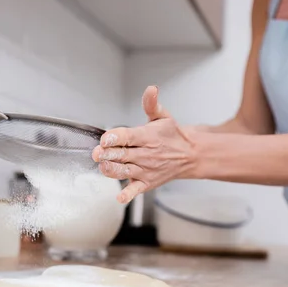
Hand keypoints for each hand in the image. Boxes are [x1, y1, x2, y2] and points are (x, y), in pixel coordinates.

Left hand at [92, 86, 197, 203]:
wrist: (190, 155)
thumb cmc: (172, 136)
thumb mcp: (163, 116)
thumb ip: (151, 104)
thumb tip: (151, 89)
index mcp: (147, 136)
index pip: (128, 136)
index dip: (114, 137)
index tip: (105, 139)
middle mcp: (146, 154)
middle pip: (122, 154)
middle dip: (107, 154)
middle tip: (97, 153)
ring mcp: (145, 170)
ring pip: (124, 171)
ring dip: (111, 170)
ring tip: (103, 166)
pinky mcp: (146, 183)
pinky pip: (135, 190)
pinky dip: (127, 195)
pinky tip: (119, 197)